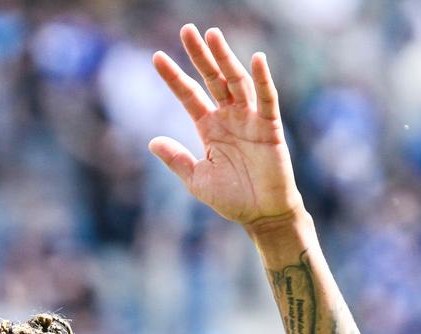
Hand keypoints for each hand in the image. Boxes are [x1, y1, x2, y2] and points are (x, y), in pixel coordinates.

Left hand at [149, 26, 306, 234]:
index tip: (156, 57)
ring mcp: (249, 119)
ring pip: (236, 82)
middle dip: (200, 55)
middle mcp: (228, 117)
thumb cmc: (231, 198)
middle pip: (212, 79)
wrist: (261, 215)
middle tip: (187, 30)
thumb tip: (151, 141)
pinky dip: (263, 79)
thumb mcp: (196, 179)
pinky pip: (267, 99)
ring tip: (213, 35)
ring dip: (225, 58)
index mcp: (209, 127)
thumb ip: (176, 159)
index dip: (173, 77)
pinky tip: (257, 59)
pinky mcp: (270, 127)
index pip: (188, 95)